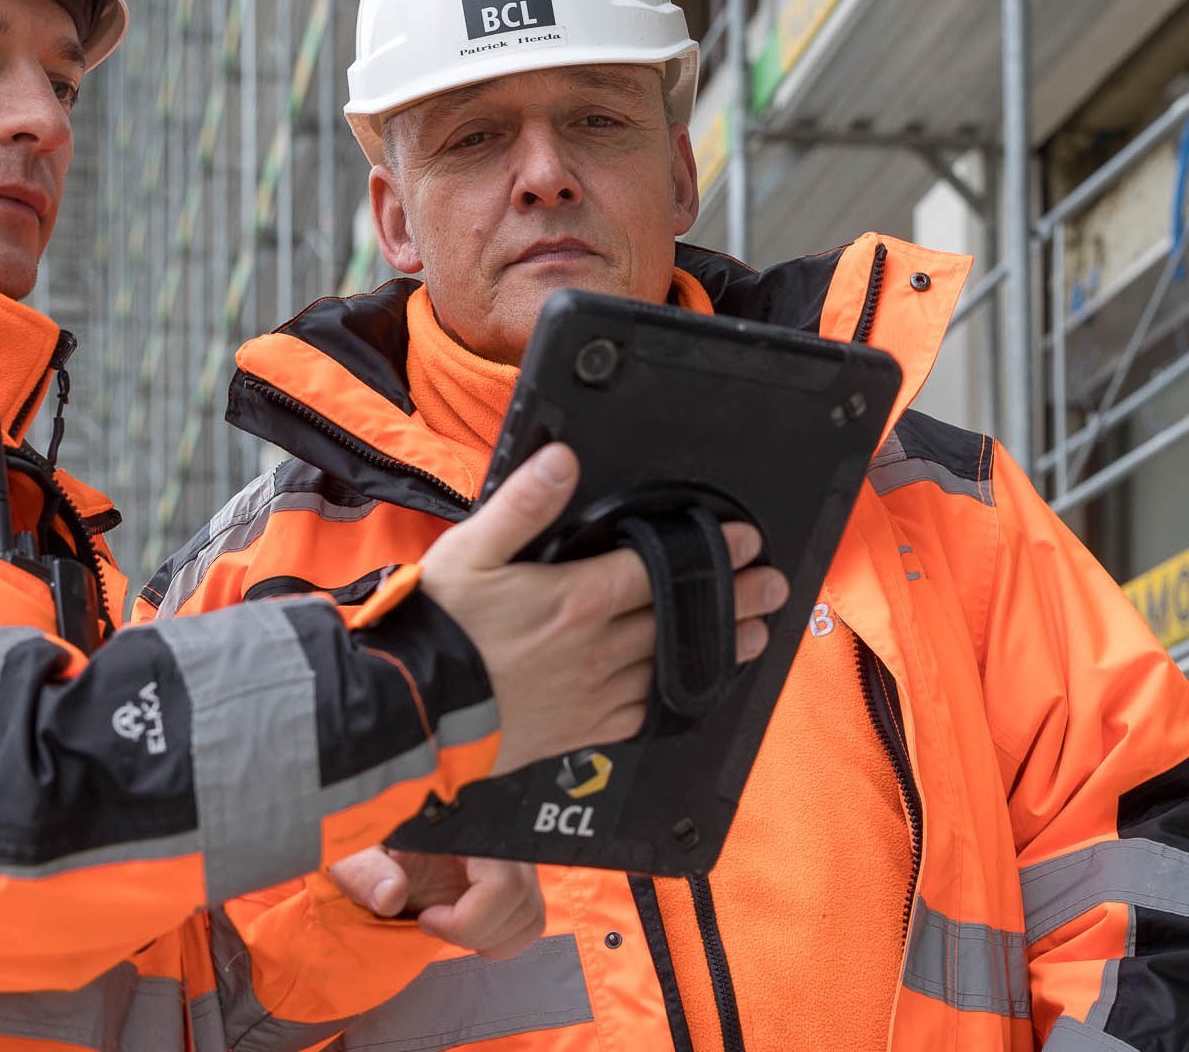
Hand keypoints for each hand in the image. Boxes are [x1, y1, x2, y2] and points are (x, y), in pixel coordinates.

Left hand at [329, 844, 543, 960]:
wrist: (378, 842)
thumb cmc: (368, 842)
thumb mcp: (355, 853)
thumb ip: (367, 872)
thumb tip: (390, 896)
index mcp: (463, 824)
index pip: (502, 882)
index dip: (469, 918)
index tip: (426, 918)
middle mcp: (498, 836)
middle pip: (521, 900)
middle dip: (476, 930)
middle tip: (433, 923)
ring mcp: (510, 856)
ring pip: (530, 913)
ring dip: (489, 937)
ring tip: (447, 925)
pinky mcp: (512, 875)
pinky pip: (530, 917)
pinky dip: (501, 937)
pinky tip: (464, 926)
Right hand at [419, 443, 787, 773]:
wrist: (415, 710)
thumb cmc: (441, 624)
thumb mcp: (471, 549)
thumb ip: (522, 504)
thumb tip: (565, 460)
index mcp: (574, 599)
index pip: (655, 569)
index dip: (705, 553)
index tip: (745, 540)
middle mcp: (595, 648)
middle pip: (676, 617)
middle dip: (730, 599)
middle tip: (775, 588)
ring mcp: (591, 694)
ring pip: (670, 667)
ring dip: (717, 649)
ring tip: (755, 636)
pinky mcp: (579, 730)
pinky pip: (643, 713)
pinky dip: (675, 697)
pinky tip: (690, 690)